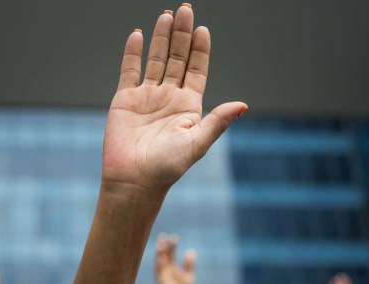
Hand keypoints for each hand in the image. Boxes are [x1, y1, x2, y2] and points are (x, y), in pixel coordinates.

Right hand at [101, 6, 246, 194]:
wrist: (133, 181)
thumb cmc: (167, 168)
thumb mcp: (197, 143)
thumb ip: (217, 121)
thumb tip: (242, 105)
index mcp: (189, 107)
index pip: (196, 71)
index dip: (200, 50)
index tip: (203, 29)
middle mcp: (169, 98)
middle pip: (177, 59)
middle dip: (181, 35)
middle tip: (185, 10)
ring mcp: (147, 97)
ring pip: (156, 60)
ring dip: (161, 38)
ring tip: (167, 15)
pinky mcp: (125, 99)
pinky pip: (130, 70)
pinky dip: (134, 53)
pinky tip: (139, 35)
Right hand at [155, 233, 195, 283]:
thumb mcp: (189, 275)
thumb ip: (189, 264)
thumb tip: (191, 251)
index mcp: (171, 265)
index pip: (170, 252)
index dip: (172, 245)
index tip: (174, 237)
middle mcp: (164, 269)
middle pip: (163, 255)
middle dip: (163, 246)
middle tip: (163, 236)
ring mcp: (161, 275)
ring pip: (159, 262)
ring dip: (159, 254)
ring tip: (161, 245)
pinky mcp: (160, 282)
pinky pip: (159, 273)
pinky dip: (159, 265)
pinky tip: (161, 258)